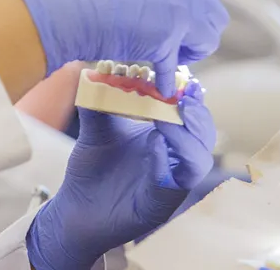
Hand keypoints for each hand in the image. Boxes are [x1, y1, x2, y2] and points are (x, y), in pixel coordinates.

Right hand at [5, 0, 227, 94]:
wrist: (68, 2)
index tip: (186, 18)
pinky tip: (159, 85)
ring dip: (189, 51)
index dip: (199, 5)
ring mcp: (180, 11)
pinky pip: (174, 67)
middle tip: (177, 41)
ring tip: (167, 57)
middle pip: (214, 15)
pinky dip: (166, 79)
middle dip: (199, 31)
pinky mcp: (168, 40)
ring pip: (207, 41)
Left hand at [26, 83, 214, 269]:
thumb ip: (98, 101)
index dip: (190, 96)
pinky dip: (167, 161)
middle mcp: (174, 159)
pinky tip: (154, 145)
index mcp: (164, 137)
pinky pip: (176, 183)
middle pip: (204, 135)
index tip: (181, 77)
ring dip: (186, 136)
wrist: (75, 208)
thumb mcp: (96, 129)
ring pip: (198, 159)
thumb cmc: (92, 168)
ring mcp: (170, 183)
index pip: (191, 114)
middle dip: (197, 114)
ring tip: (165, 120)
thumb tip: (94, 71)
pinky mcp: (160, 204)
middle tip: (182, 98)